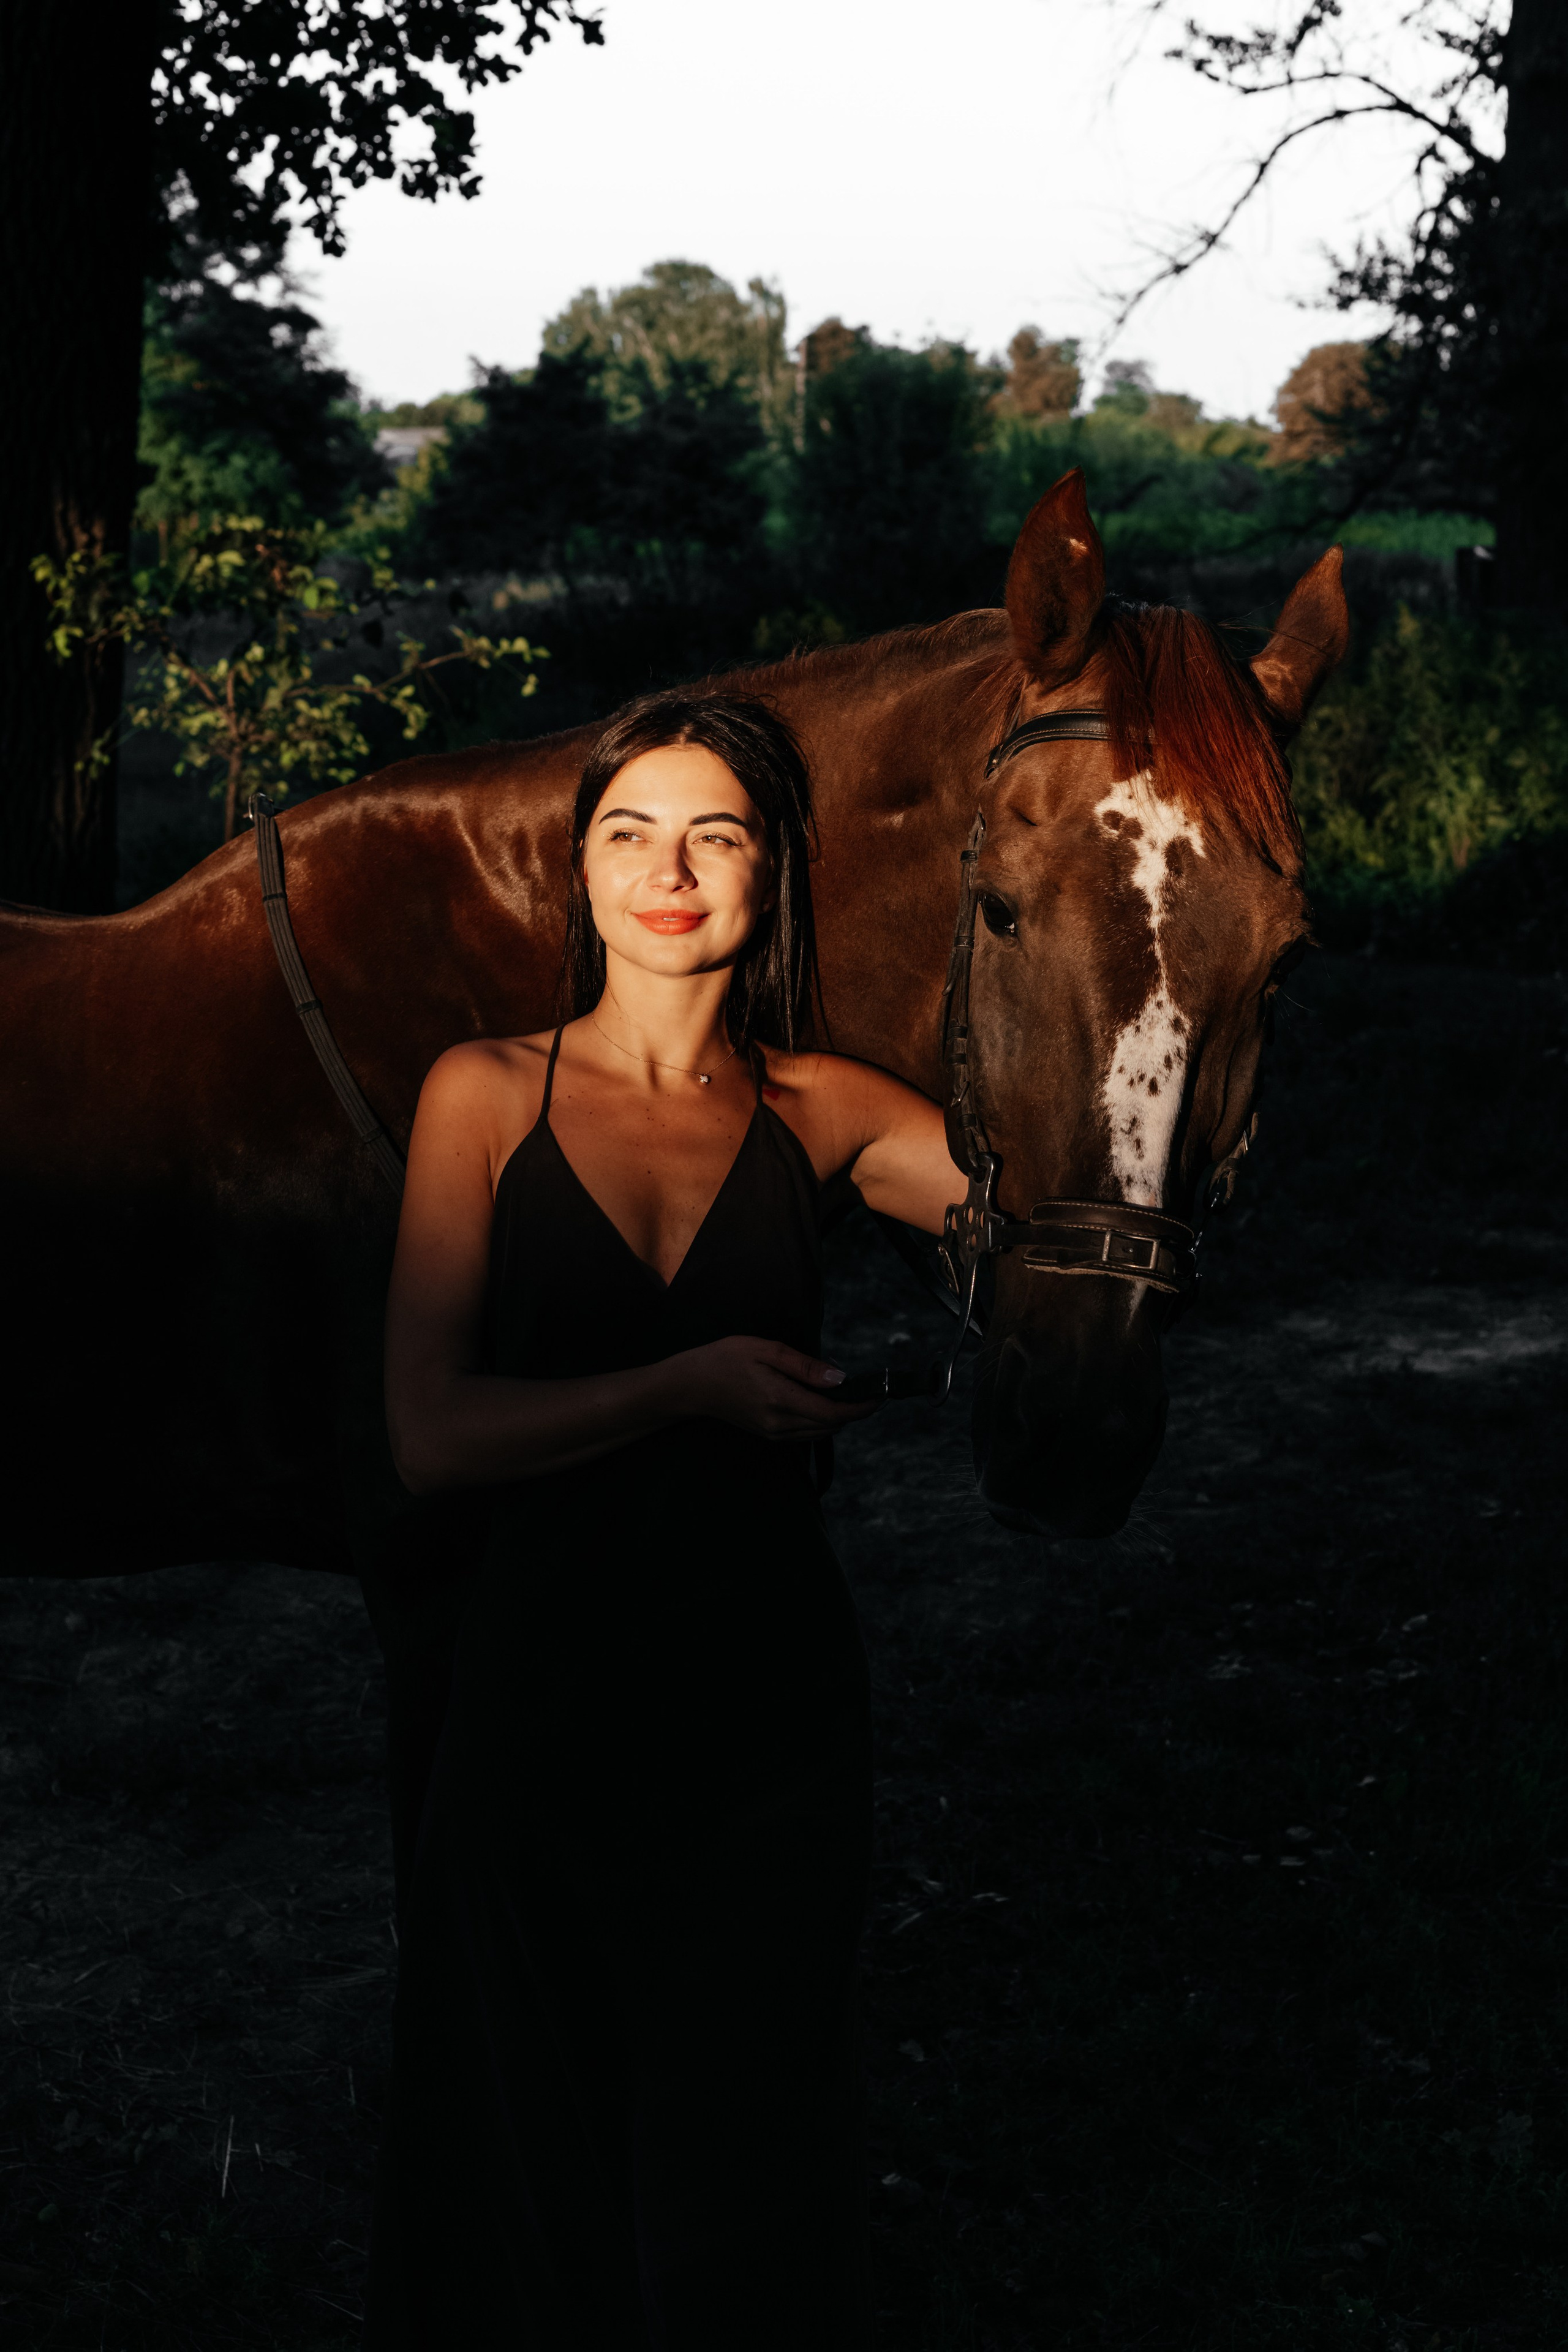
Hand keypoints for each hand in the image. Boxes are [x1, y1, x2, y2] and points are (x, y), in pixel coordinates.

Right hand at [669, 1335, 877, 1440]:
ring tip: (849, 1393)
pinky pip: (806, 1434)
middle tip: (868, 1389)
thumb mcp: (767, 1350)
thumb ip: (806, 1366)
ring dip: (839, 1417)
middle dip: (854, 1410)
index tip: (878, 1394)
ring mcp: (774, 1433)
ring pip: (821, 1432)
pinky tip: (822, 1401)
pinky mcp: (770, 1435)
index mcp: (781, 1401)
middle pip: (831, 1426)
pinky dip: (822, 1420)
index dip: (861, 1406)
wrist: (692, 1385)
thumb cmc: (726, 1359)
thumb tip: (840, 1378)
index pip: (834, 1413)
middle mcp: (780, 1424)